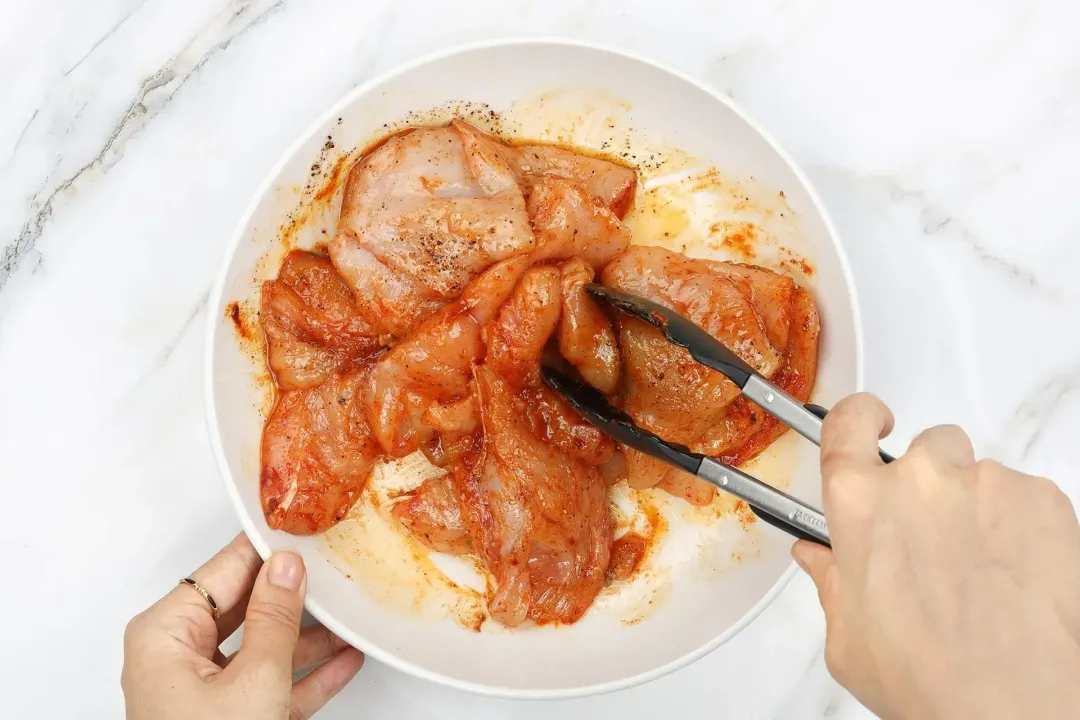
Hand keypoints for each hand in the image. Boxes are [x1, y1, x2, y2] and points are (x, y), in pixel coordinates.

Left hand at [122, 533, 363, 718]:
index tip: (308, 526)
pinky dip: (306, 675)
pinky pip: (270, 683)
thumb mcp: (254, 681)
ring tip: (355, 616)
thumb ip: (276, 618)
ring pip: (263, 645)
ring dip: (311, 637)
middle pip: (247, 605)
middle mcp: (178, 654)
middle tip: (339, 568)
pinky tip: (346, 661)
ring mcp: (202, 690)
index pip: (226, 568)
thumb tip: (287, 566)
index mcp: (167, 632)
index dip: (269, 546)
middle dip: (296, 594)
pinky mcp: (227, 718)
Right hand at [793, 393, 1079, 718]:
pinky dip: (1021, 526)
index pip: (847, 423)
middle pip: (925, 448)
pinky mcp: (1042, 499)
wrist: (1016, 703)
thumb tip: (817, 558)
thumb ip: (830, 582)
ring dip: (977, 507)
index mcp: (860, 503)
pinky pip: (1026, 496)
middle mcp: (921, 479)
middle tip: (935, 537)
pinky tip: (1016, 575)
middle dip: (929, 483)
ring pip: (978, 475)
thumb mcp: (849, 639)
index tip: (869, 422)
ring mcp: (986, 483)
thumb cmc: (931, 676)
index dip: (857, 417)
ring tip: (982, 570)